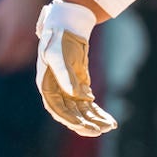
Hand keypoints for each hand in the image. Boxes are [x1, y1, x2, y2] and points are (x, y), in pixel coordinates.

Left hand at [0, 0, 43, 72]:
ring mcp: (36, 39)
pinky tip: (16, 54)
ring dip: (13, 64)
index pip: (0, 58)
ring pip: (24, 62)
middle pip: (12, 64)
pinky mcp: (42, 37)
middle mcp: (25, 40)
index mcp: (11, 35)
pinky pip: (32, 55)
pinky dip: (23, 59)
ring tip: (4, 60)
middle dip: (1, 66)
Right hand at [35, 1, 117, 136]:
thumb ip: (67, 76)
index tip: (86, 128)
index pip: (58, 110)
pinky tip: (108, 119)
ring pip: (81, 111)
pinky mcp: (78, 87)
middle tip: (103, 130)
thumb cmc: (59, 38)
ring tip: (110, 126)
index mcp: (46, 86)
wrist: (66, 25)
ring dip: (94, 120)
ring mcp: (67, 90)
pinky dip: (97, 112)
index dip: (71, 120)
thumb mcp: (60, 55)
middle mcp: (56, 91)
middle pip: (71, 114)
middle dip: (86, 123)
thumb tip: (79, 96)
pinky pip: (88, 104)